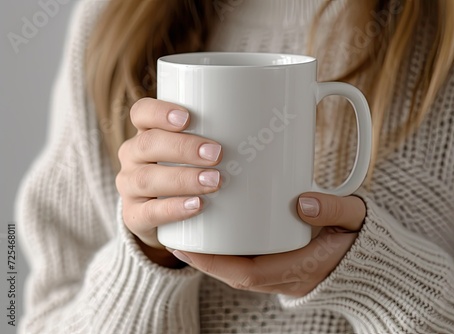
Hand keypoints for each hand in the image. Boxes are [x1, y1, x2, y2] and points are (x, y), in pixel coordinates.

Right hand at [116, 98, 222, 266]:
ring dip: (183, 178)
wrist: (164, 214)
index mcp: (147, 133)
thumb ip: (225, 134)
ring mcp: (130, 187)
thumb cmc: (191, 169)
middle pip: (147, 144)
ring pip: (147, 178)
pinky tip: (196, 206)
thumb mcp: (200, 149)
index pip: (141, 113)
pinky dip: (173, 209)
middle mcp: (133, 156)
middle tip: (217, 153)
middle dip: (183, 147)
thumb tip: (281, 123)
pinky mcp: (135, 217)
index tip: (187, 117)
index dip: (159, 112)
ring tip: (214, 182)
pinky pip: (149, 213)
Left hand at [172, 193, 365, 295]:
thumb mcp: (357, 220)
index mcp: (302, 271)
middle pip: (235, 274)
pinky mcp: (283, 265)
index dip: (214, 264)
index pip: (249, 274)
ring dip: (212, 257)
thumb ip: (336, 209)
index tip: (186, 248)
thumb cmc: (364, 240)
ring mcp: (284, 274)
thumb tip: (303, 202)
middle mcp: (288, 278)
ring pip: (240, 271)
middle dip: (203, 260)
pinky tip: (218, 233)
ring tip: (189, 231)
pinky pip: (249, 264)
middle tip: (176, 234)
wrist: (375, 263)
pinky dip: (229, 253)